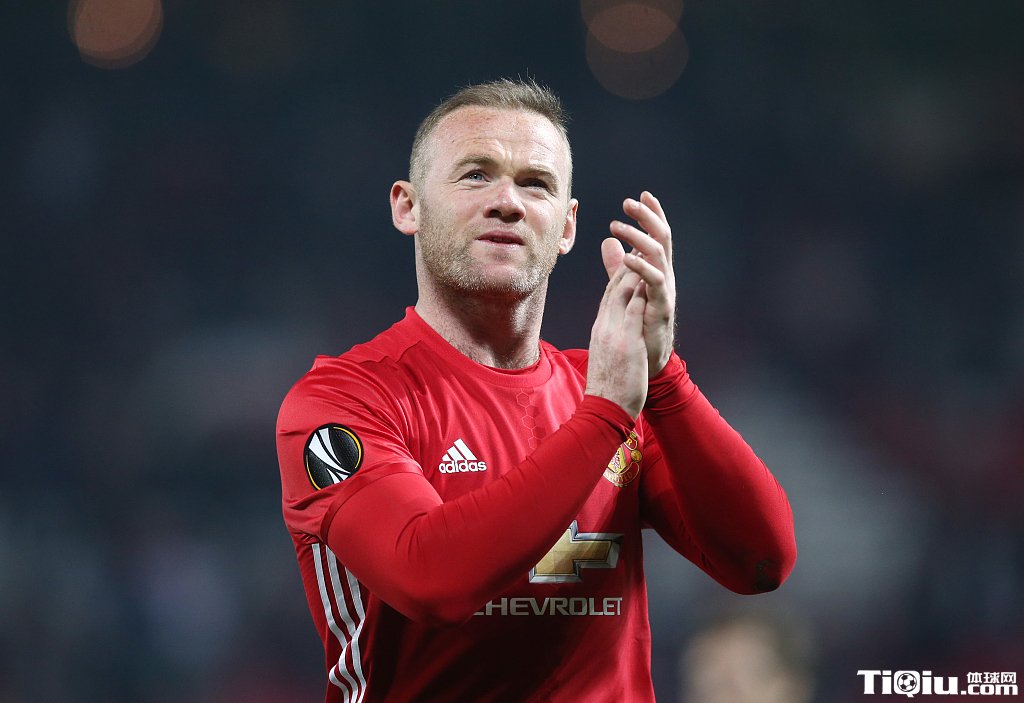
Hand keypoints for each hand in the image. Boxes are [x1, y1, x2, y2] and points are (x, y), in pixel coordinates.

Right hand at [585, 263, 648, 418]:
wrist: (604, 409)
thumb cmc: (609, 388)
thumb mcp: (608, 358)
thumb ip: (612, 339)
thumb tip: (614, 333)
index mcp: (601, 330)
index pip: (609, 296)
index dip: (619, 275)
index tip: (630, 259)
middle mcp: (605, 326)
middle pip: (614, 288)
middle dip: (626, 264)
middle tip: (638, 243)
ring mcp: (614, 332)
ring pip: (622, 292)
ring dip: (634, 269)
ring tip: (645, 249)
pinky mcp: (626, 341)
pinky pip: (634, 308)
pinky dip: (640, 289)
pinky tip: (649, 274)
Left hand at [602, 191, 675, 377]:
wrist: (646, 358)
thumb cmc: (638, 323)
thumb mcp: (625, 287)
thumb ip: (618, 265)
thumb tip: (608, 240)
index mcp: (656, 270)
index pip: (657, 236)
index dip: (652, 215)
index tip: (643, 194)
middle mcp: (665, 276)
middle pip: (662, 239)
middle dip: (648, 217)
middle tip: (629, 202)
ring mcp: (665, 291)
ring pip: (659, 255)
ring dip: (639, 237)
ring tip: (618, 225)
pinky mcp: (661, 307)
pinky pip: (655, 282)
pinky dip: (642, 267)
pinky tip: (628, 258)